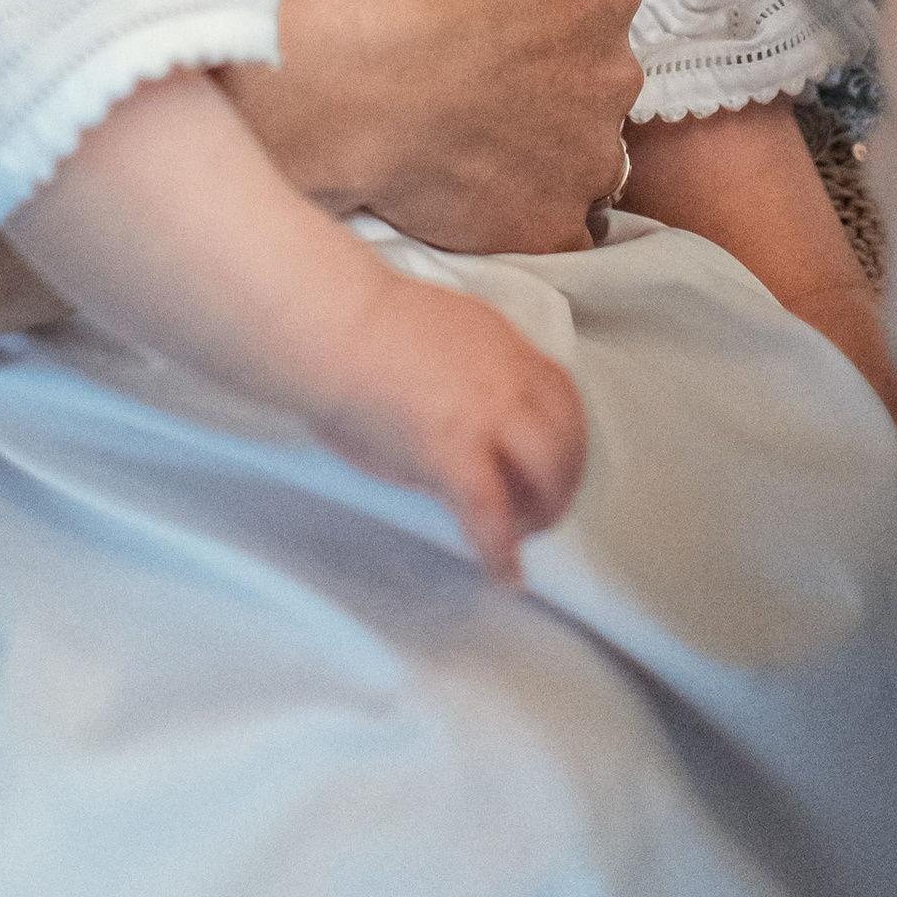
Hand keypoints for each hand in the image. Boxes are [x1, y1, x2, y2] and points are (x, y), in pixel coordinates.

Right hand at [246, 0, 640, 250]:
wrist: (334, 67)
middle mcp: (616, 70)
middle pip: (586, 61)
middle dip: (540, 60)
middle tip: (459, 54)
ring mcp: (584, 155)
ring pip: (577, 143)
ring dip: (536, 135)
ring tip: (461, 125)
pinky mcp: (545, 224)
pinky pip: (552, 220)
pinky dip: (523, 207)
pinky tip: (474, 187)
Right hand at [308, 266, 587, 578]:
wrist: (329, 321)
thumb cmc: (354, 326)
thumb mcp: (430, 336)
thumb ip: (456, 373)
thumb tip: (451, 411)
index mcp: (500, 344)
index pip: (561, 394)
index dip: (566, 435)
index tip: (555, 460)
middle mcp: (507, 376)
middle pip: (567, 436)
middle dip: (564, 479)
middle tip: (544, 508)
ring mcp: (485, 414)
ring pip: (547, 472)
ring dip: (543, 511)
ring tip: (522, 538)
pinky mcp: (452, 450)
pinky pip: (492, 512)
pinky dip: (501, 550)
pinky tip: (501, 574)